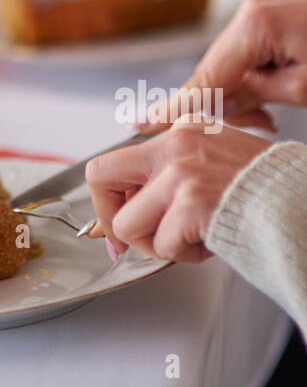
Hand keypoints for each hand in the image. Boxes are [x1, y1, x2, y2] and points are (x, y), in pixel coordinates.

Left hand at [85, 120, 271, 262]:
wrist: (303, 207)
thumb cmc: (266, 193)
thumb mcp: (213, 165)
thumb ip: (170, 177)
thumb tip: (122, 211)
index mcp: (182, 130)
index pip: (117, 160)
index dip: (112, 199)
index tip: (120, 221)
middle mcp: (176, 143)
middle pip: (100, 175)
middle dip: (109, 216)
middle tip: (129, 240)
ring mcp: (181, 172)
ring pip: (126, 223)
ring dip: (156, 244)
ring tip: (190, 240)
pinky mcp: (191, 203)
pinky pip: (162, 245)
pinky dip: (184, 256)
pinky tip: (210, 244)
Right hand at [134, 0, 306, 133]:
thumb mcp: (304, 88)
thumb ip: (253, 97)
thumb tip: (217, 109)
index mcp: (253, 24)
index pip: (206, 76)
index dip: (177, 107)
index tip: (142, 122)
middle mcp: (249, 14)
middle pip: (213, 70)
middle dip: (221, 106)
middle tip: (248, 130)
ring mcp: (258, 15)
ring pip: (229, 68)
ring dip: (241, 99)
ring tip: (267, 121)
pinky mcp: (268, 22)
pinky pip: (246, 59)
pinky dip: (254, 84)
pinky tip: (269, 107)